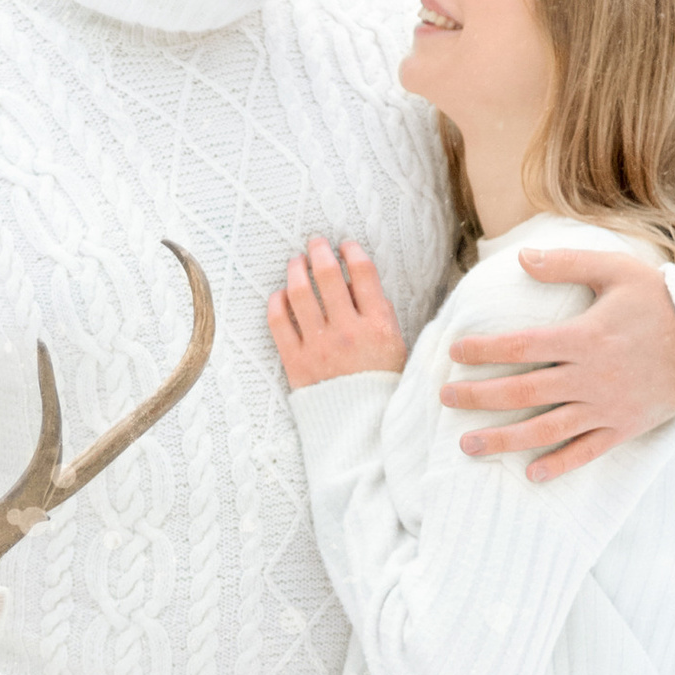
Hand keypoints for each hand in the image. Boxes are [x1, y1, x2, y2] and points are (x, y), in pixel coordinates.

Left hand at [269, 237, 408, 390]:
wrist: (362, 431)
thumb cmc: (382, 387)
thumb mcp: (398, 348)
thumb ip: (382, 314)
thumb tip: (360, 282)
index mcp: (378, 326)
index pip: (363, 273)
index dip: (352, 251)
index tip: (345, 246)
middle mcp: (348, 332)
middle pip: (328, 275)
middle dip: (320, 251)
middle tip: (316, 243)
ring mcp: (319, 346)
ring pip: (300, 292)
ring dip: (295, 270)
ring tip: (296, 262)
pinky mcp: (295, 362)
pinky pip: (278, 322)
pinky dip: (277, 301)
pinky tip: (280, 294)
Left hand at [441, 248, 674, 482]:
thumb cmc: (661, 301)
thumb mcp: (617, 270)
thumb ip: (567, 264)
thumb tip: (521, 259)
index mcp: (584, 337)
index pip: (520, 346)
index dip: (483, 351)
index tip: (454, 354)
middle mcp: (590, 377)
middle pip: (523, 392)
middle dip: (478, 397)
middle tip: (444, 400)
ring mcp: (606, 407)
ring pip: (546, 428)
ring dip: (504, 439)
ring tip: (468, 446)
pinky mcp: (624, 427)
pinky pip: (587, 451)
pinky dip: (559, 464)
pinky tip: (531, 474)